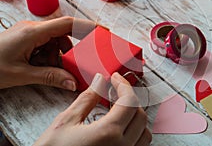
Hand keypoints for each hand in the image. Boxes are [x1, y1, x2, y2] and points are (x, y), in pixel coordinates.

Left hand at [0, 16, 96, 89]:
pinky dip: (49, 55)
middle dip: (70, 49)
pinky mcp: (25, 38)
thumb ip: (49, 77)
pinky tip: (41, 66)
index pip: (67, 24)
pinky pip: (45, 44)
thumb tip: (72, 83)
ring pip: (54, 40)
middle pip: (63, 33)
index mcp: (33, 32)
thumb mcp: (21, 74)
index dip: (87, 26)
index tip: (103, 31)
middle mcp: (33, 28)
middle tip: (75, 63)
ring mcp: (29, 33)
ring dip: (58, 54)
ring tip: (50, 69)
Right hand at [34, 72, 151, 145]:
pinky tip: (119, 127)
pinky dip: (135, 132)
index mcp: (108, 134)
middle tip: (115, 90)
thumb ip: (87, 99)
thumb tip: (99, 81)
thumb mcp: (66, 122)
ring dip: (135, 116)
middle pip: (140, 115)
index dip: (124, 85)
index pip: (129, 101)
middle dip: (129, 98)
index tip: (116, 78)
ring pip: (144, 132)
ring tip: (119, 108)